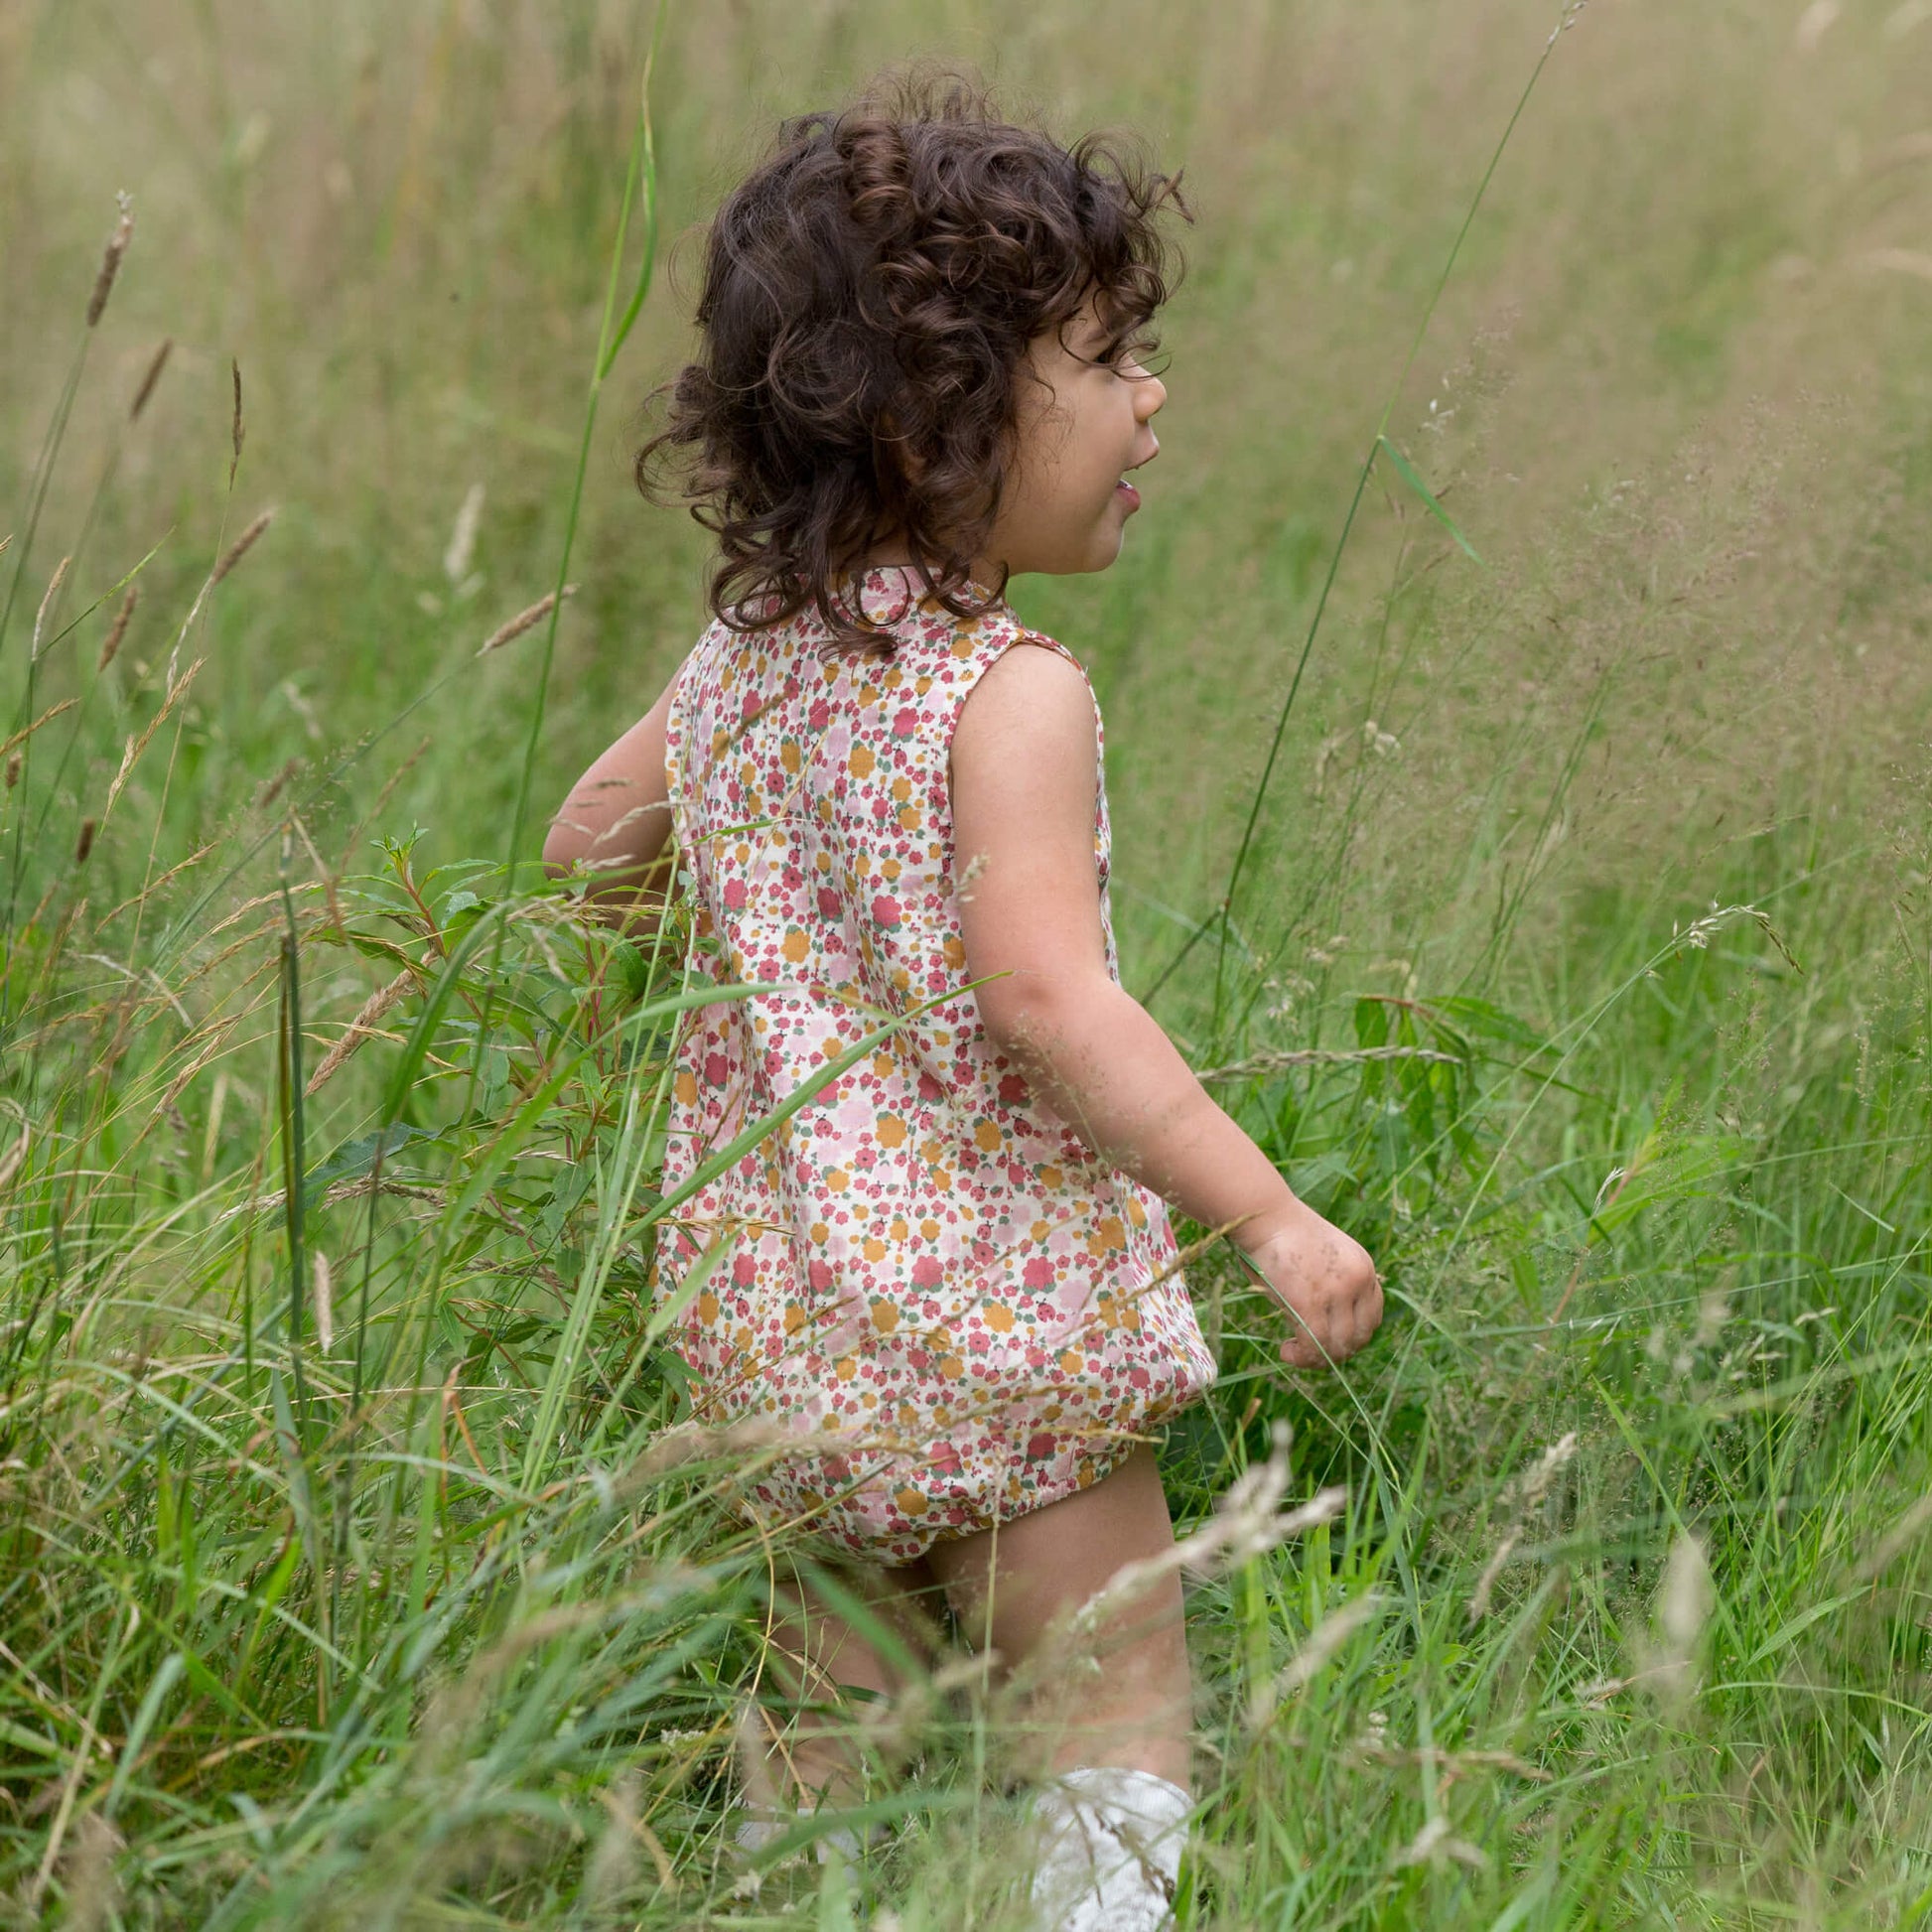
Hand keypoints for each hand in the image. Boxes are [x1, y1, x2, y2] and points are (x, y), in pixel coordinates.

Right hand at [1239, 1202, 1382, 1368]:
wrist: (1264, 1215)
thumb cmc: (1281, 1234)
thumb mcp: (1321, 1260)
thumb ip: (1330, 1288)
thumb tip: (1319, 1329)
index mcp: (1363, 1267)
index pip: (1372, 1317)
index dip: (1352, 1336)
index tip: (1328, 1339)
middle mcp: (1357, 1280)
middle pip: (1360, 1336)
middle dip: (1336, 1352)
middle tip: (1309, 1352)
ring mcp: (1337, 1292)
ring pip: (1338, 1345)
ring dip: (1316, 1358)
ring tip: (1293, 1353)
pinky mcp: (1310, 1302)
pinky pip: (1315, 1345)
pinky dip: (1302, 1356)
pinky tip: (1286, 1351)